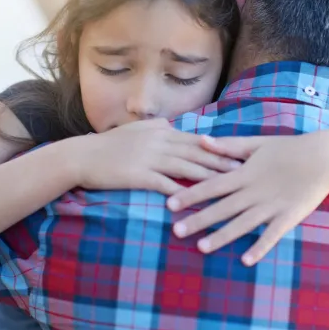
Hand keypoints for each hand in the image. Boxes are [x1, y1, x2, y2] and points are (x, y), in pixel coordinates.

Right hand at [71, 119, 240, 195]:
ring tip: (229, 186)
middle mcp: (159, 141)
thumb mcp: (135, 129)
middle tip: (245, 171)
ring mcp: (149, 158)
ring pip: (186, 168)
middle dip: (222, 162)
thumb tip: (174, 126)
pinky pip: (166, 185)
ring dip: (209, 177)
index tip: (239, 154)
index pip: (195, 139)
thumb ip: (157, 126)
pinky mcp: (139, 175)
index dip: (218, 147)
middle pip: (197, 152)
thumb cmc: (109, 144)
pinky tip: (197, 203)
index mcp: (160, 131)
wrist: (83, 156)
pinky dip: (182, 194)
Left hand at [167, 133, 328, 264]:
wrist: (323, 157)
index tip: (170, 205)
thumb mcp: (255, 144)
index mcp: (243, 174)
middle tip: (176, 231)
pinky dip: (260, 247)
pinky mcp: (289, 217)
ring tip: (201, 248)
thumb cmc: (286, 148)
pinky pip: (272, 235)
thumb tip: (202, 140)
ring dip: (222, 237)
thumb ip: (228, 146)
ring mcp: (271, 206)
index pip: (211, 186)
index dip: (190, 195)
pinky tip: (246, 260)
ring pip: (242, 224)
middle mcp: (253, 192)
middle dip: (198, 220)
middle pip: (221, 208)